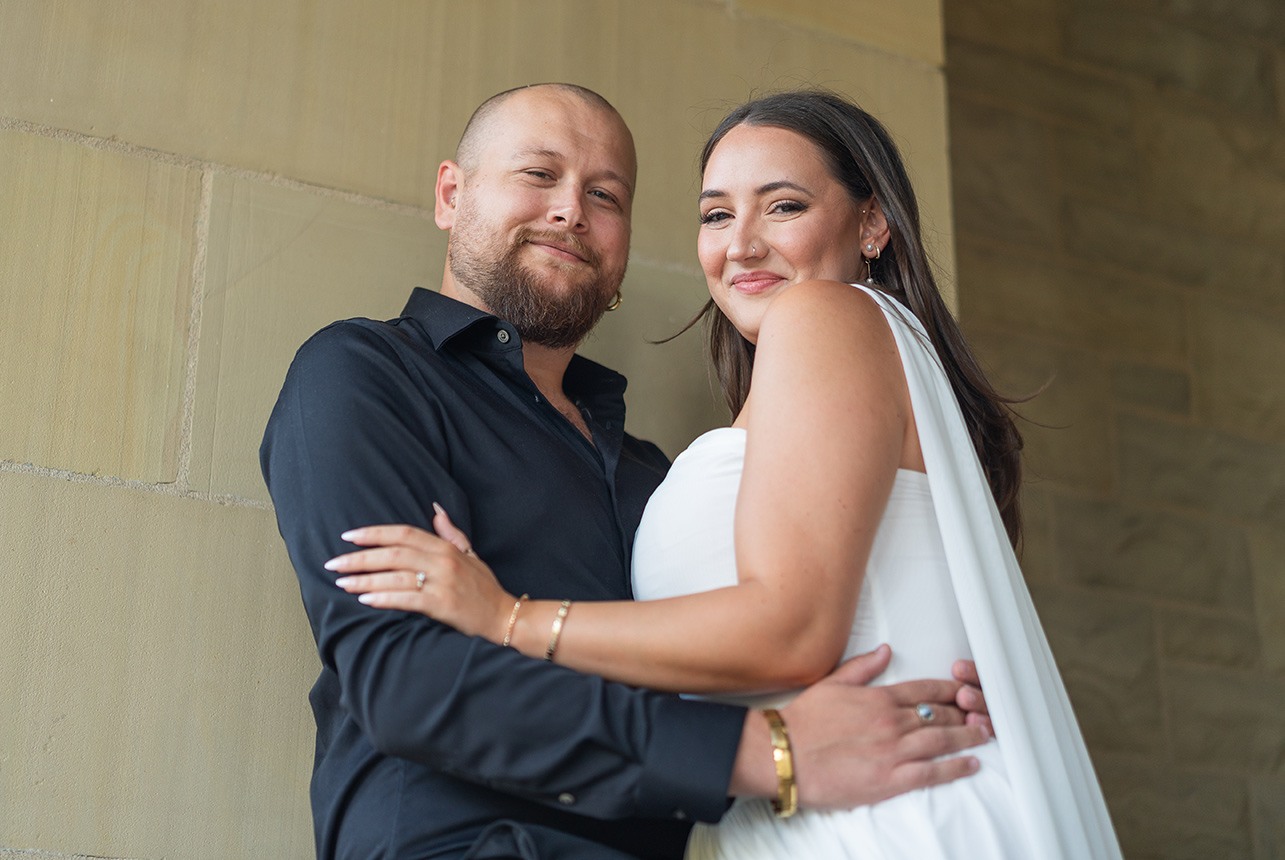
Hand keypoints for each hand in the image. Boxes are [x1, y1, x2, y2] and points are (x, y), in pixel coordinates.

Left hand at [325, 506, 513, 641]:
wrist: (503, 616)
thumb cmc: (484, 588)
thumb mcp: (471, 555)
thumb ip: (451, 533)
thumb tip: (436, 509)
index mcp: (446, 548)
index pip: (404, 533)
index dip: (375, 533)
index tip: (349, 536)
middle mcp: (443, 562)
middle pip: (393, 553)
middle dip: (360, 557)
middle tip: (334, 563)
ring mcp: (442, 583)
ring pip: (395, 576)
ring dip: (365, 580)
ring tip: (342, 583)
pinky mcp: (442, 606)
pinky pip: (406, 599)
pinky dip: (383, 598)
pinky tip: (365, 600)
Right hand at [738, 645, 989, 808]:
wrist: (785, 753)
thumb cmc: (803, 721)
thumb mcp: (832, 683)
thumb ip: (863, 667)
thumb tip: (885, 651)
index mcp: (879, 698)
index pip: (925, 690)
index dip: (951, 691)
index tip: (966, 691)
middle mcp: (891, 721)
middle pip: (940, 715)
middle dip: (965, 714)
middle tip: (984, 715)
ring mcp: (893, 750)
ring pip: (941, 741)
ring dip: (968, 738)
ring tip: (984, 736)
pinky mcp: (889, 778)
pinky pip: (931, 772)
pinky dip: (954, 768)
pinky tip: (969, 764)